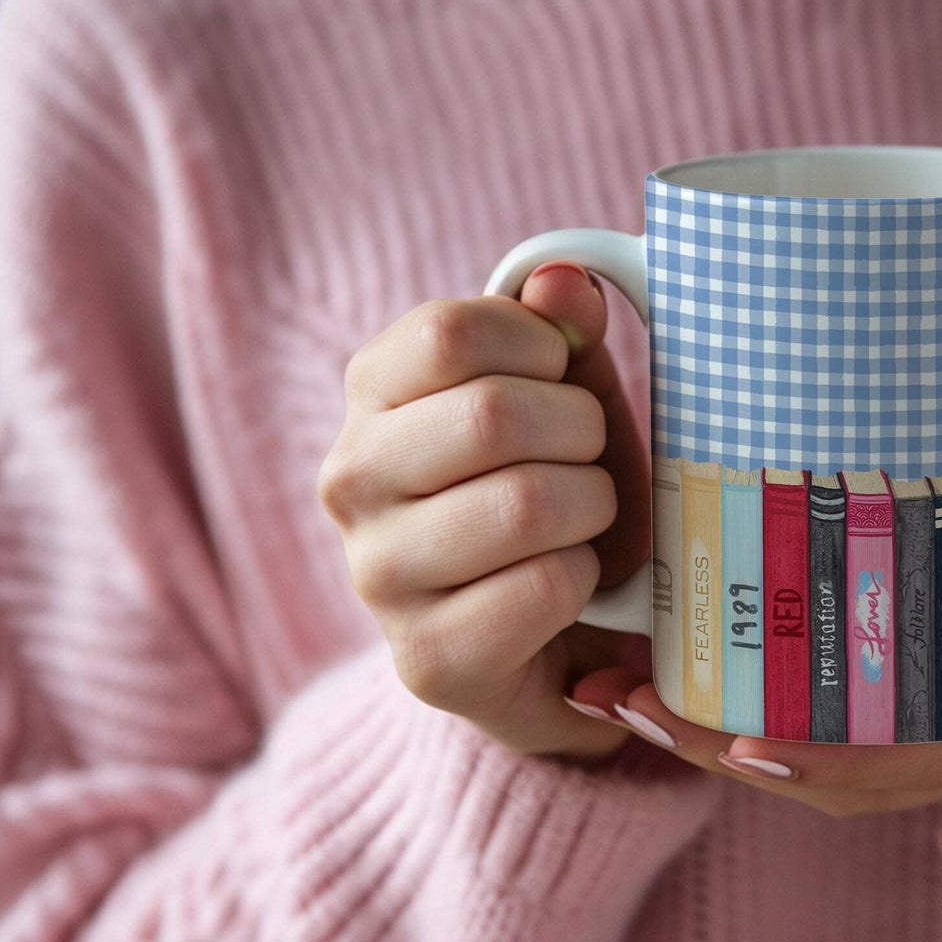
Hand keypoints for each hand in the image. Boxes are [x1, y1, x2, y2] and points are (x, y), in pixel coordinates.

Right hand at [318, 263, 651, 761]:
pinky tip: (567, 587)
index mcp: (371, 395)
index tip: (560, 379)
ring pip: (526, 504)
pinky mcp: (428, 660)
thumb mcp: (566, 395)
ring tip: (582, 524)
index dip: (540, 346)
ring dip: (591, 510)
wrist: (553, 638)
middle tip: (588, 461)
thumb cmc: (554, 490)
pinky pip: (545, 586)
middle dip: (581, 433)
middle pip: (493, 415)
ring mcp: (378, 576)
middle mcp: (350, 481)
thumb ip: (563, 331)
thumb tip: (565, 281)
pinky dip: (584, 579)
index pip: (448, 331)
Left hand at [569, 491, 941, 821]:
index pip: (903, 758)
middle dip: (717, 744)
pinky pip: (838, 742)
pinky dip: (761, 724)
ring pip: (815, 767)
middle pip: (824, 774)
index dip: (815, 752)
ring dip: (716, 739)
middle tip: (619, 690)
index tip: (736, 736)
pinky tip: (701, 683)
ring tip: (620, 689)